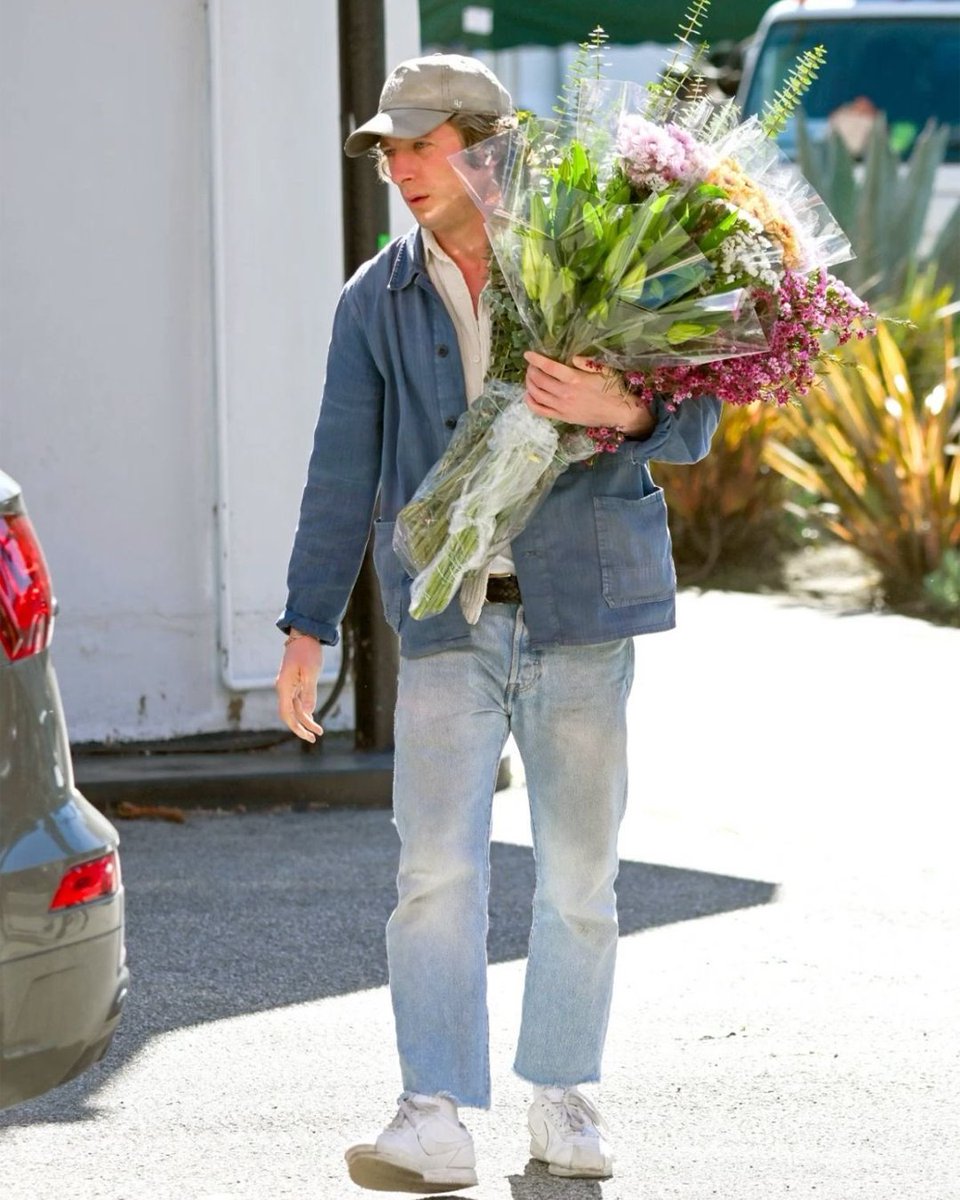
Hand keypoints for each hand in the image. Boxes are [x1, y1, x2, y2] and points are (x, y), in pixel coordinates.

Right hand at [276, 635, 324, 742]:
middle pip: (289, 714)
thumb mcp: (310, 673)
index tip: (307, 736)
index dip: (296, 727)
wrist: (304, 635)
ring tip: (318, 731)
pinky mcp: (294, 683)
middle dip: (300, 728)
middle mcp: (283, 688)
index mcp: (284, 687)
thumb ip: (309, 693)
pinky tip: (312, 717)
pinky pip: (298, 701)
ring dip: (305, 720)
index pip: (286, 713)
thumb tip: (308, 712)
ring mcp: (288, 686)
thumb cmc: (307, 652)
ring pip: (295, 709)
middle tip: (314, 739)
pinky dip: (305, 710)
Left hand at [523, 351, 655, 437]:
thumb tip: (573, 358)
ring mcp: (562, 407)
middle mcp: (565, 393)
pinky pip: (540, 410)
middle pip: (539, 380)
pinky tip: (529, 394)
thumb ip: (587, 362)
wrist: (619, 413)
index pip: (549, 367)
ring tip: (530, 377)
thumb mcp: (604, 370)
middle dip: (531, 370)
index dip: (536, 359)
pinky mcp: (562, 418)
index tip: (528, 354)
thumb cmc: (613, 389)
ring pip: (536, 394)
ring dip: (529, 383)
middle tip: (531, 365)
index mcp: (576, 379)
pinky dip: (531, 402)